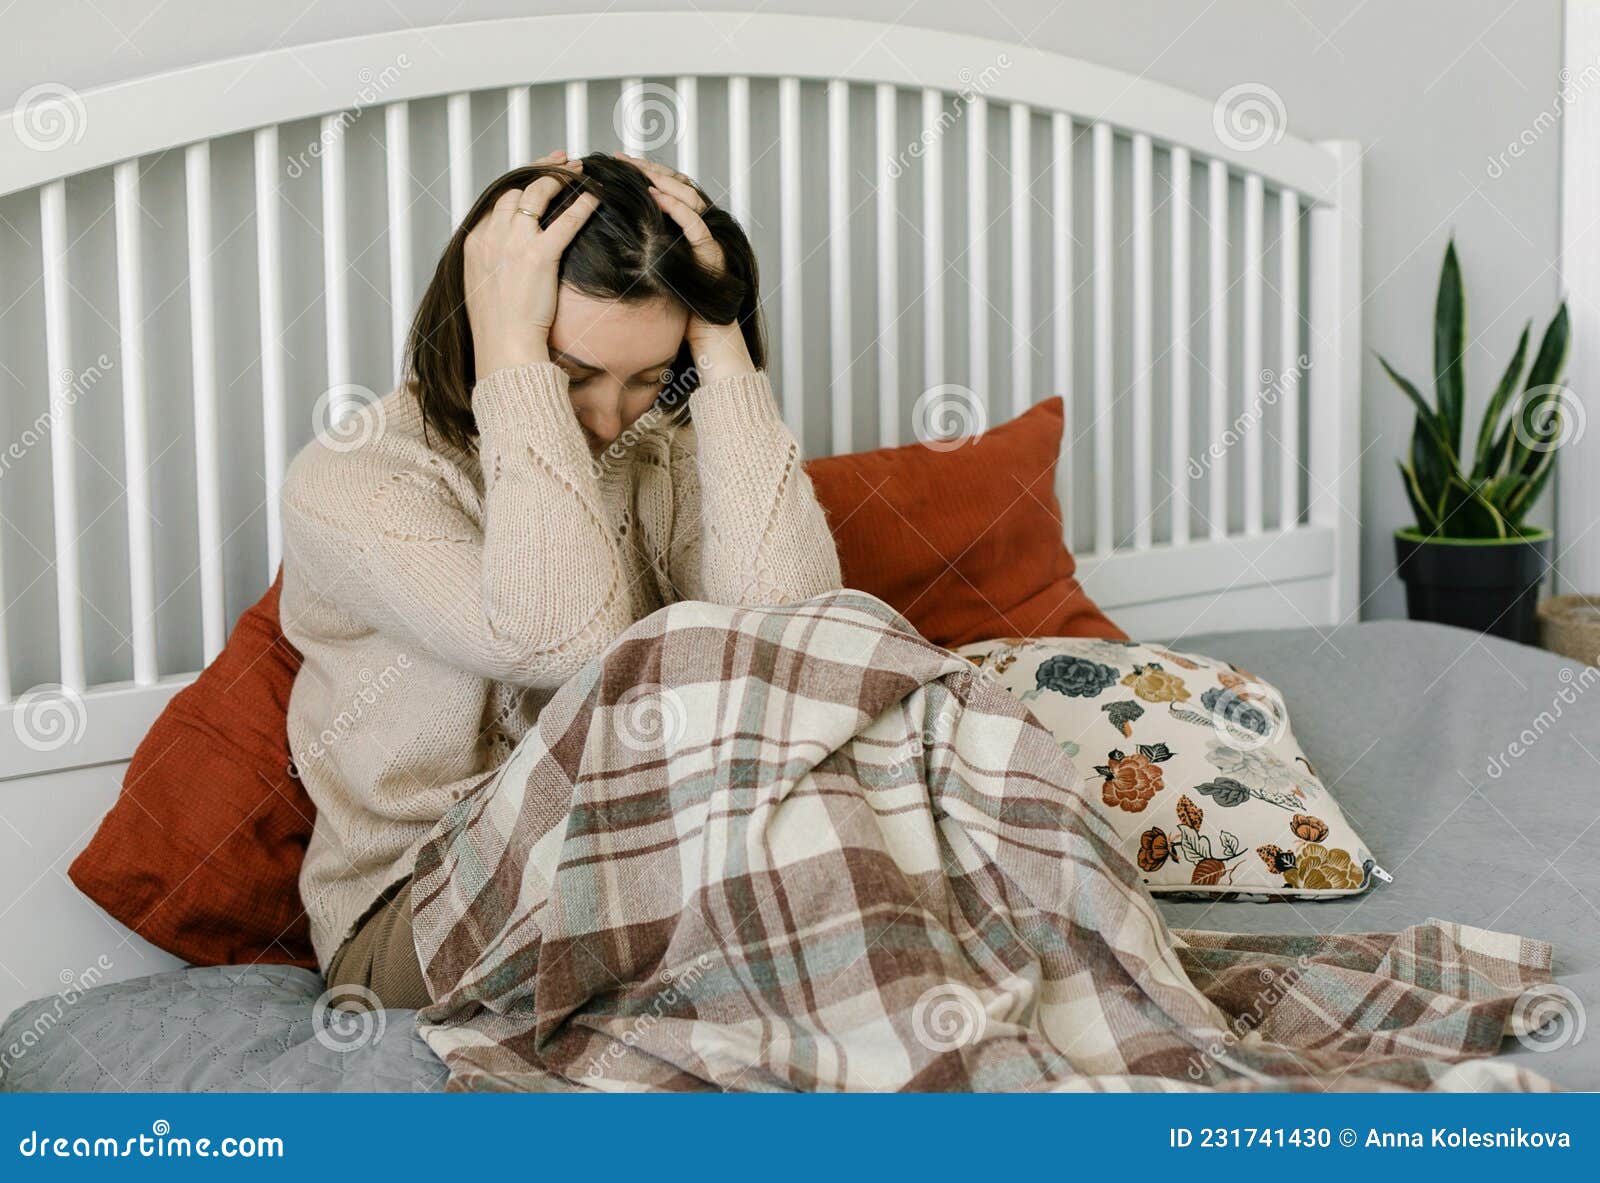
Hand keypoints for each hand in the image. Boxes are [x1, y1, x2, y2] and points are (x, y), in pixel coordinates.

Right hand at [464, 148, 598, 380]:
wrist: (503, 347)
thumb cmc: (496, 328)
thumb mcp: (481, 288)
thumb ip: (490, 265)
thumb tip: (504, 262)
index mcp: (475, 242)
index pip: (498, 202)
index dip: (520, 186)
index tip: (536, 177)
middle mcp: (491, 236)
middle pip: (517, 190)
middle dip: (541, 172)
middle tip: (562, 162)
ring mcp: (513, 243)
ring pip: (538, 195)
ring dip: (560, 177)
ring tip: (580, 170)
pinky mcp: (539, 256)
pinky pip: (565, 221)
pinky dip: (582, 204)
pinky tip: (596, 196)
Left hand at [619, 152, 755, 385]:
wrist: (711, 345)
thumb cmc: (684, 318)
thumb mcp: (657, 278)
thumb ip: (645, 255)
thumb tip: (613, 243)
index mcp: (690, 233)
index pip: (670, 191)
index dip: (645, 175)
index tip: (617, 163)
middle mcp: (704, 231)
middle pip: (679, 187)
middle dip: (649, 171)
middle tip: (621, 159)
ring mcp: (712, 242)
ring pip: (690, 199)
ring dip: (661, 182)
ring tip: (635, 171)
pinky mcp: (714, 257)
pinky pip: (697, 226)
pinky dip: (677, 209)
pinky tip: (655, 197)